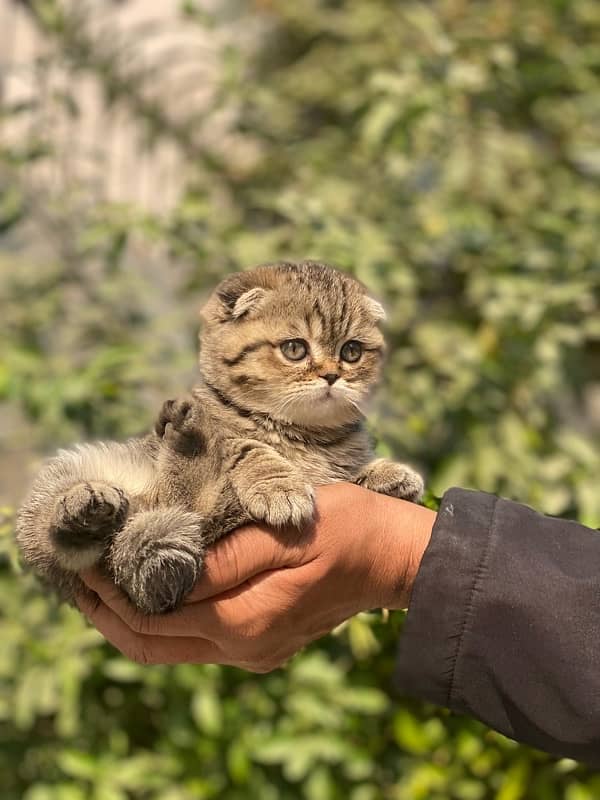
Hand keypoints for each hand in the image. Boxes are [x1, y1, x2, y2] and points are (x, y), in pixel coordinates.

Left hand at [77, 483, 434, 670]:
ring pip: (172, 650)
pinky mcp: (263, 643)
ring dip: (133, 621)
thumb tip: (164, 576)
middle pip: (152, 645)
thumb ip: (221, 561)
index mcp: (242, 620)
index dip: (111, 590)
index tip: (86, 560)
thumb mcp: (281, 534)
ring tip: (105, 587)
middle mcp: (242, 647)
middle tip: (81, 578)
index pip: (153, 615)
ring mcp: (253, 651)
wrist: (394, 560)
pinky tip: (155, 594)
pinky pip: (198, 643)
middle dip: (108, 614)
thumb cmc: (344, 530)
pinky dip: (165, 623)